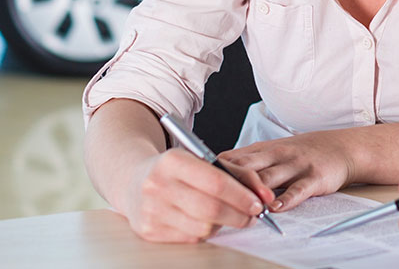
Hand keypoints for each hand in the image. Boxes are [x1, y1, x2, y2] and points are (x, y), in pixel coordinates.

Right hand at [118, 149, 275, 242]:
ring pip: (203, 227)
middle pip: (211, 208)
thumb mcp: (201, 160)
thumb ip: (238, 173)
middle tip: (253, 215)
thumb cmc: (175, 171)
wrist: (133, 181)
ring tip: (228, 215)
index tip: (259, 203)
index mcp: (171, 161)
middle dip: (240, 214)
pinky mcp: (149, 231)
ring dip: (224, 224)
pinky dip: (205, 232)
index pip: (216, 182)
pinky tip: (206, 221)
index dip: (242, 196)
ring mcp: (151, 211)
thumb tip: (266, 196)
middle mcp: (157, 185)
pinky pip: (191, 238)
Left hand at [219, 130, 355, 211]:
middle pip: (246, 167)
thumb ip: (246, 163)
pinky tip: (275, 209)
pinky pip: (298, 189)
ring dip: (253, 193)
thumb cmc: (300, 153)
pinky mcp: (314, 177)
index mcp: (262, 149)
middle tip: (212, 199)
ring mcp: (295, 165)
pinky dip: (286, 199)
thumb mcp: (271, 151)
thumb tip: (214, 176)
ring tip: (241, 207)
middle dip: (228, 183)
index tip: (198, 187)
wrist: (340, 148)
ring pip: (269, 178)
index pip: (232, 158)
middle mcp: (276, 154)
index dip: (214, 173)